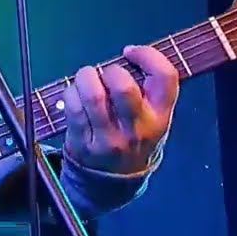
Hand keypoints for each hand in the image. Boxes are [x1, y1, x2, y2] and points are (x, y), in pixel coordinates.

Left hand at [62, 45, 178, 174]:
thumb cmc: (134, 137)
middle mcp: (137, 130)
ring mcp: (109, 139)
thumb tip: (128, 55)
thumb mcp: (154, 119)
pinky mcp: (83, 143)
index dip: (148, 55)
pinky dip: (71, 92)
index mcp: (160, 117)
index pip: (165, 77)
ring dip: (86, 77)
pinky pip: (73, 108)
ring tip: (87, 78)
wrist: (114, 183)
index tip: (131, 52)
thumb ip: (149, 90)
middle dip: (110, 70)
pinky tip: (75, 94)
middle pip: (123, 86)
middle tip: (106, 74)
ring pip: (94, 95)